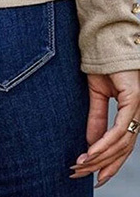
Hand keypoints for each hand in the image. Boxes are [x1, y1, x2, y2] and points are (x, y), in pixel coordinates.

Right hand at [69, 70, 139, 186]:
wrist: (104, 39)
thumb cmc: (103, 62)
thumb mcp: (96, 95)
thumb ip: (96, 118)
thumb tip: (91, 143)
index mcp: (132, 111)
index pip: (123, 144)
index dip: (111, 162)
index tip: (95, 176)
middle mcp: (139, 112)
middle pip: (123, 149)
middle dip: (103, 165)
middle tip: (81, 175)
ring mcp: (138, 106)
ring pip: (122, 143)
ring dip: (100, 157)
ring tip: (82, 166)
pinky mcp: (134, 98)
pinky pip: (119, 128)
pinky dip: (104, 143)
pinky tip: (92, 151)